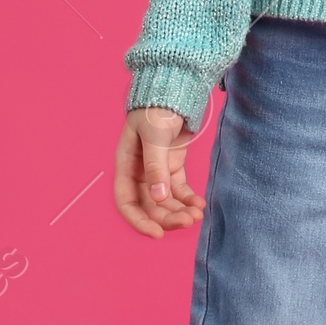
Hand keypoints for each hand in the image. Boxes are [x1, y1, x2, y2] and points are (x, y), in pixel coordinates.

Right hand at [114, 107, 204, 237]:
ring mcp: (155, 171)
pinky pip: (178, 190)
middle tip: (188, 222)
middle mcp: (138, 172)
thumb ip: (156, 167)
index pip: (126, 202)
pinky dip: (188, 198)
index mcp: (125, 165)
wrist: (173, 90)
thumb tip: (158, 198)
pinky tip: (200, 204)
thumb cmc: (157, 109)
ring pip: (165, 201)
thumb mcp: (155, 136)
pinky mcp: (172, 166)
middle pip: (149, 205)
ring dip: (179, 210)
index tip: (157, 234)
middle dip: (167, 217)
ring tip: (197, 215)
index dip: (139, 221)